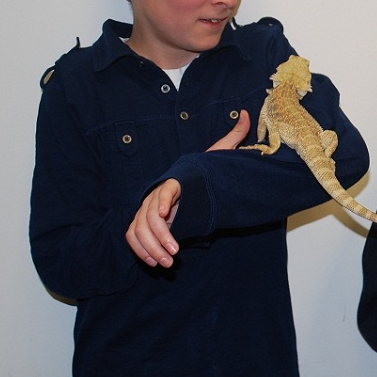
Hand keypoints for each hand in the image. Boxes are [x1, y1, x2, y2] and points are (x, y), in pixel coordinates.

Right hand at [125, 109, 250, 267]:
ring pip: (137, 230)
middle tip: (174, 255)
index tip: (171, 226)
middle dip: (157, 239)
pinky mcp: (142, 222)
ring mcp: (145, 210)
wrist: (191, 185)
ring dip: (149, 248)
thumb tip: (244, 113)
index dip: (164, 210)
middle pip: (146, 218)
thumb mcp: (217, 157)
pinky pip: (132, 237)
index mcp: (172, 183)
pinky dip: (140, 250)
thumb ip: (231, 139)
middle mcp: (154, 196)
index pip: (162, 195)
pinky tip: (154, 262)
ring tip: (166, 263)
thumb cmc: (204, 174)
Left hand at [126, 179, 180, 267]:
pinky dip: (162, 204)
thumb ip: (162, 242)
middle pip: (141, 229)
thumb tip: (163, 261)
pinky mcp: (168, 186)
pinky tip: (165, 213)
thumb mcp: (167, 231)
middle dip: (153, 249)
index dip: (140, 251)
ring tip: (174, 250)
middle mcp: (144, 207)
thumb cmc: (177, 215)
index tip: (154, 264)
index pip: (132, 235)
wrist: (189, 189)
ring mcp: (154, 196)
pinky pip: (163, 195)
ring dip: (162, 236)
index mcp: (140, 219)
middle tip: (168, 262)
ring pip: (152, 216)